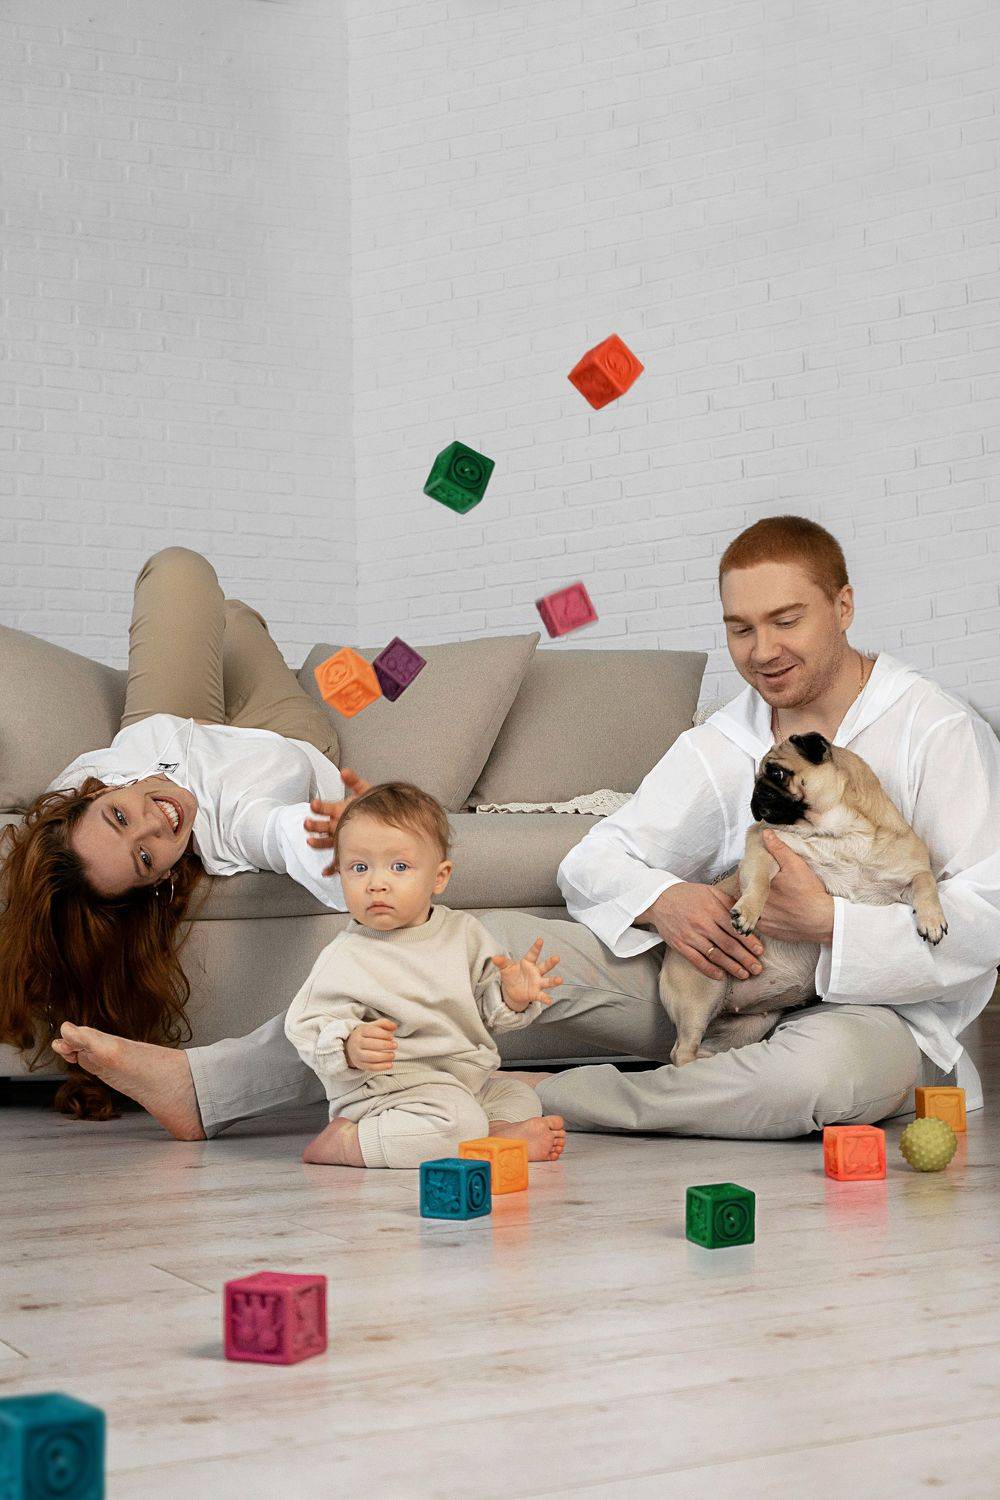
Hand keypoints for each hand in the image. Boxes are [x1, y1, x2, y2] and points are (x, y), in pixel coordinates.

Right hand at [303, 768, 371, 875]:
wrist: (385, 820)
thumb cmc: (371, 805)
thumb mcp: (364, 791)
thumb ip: (354, 781)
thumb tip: (344, 771)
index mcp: (339, 811)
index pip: (326, 808)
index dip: (319, 807)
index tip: (313, 805)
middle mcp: (337, 825)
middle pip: (322, 826)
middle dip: (314, 824)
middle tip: (307, 823)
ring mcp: (340, 838)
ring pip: (326, 842)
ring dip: (317, 842)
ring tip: (310, 842)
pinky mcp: (346, 850)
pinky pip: (337, 861)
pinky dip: (331, 867)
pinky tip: (326, 872)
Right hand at [345, 1018, 396, 1070]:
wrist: (351, 1047)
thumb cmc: (366, 1035)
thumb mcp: (373, 1026)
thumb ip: (384, 1024)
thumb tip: (394, 1026)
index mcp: (360, 1031)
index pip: (371, 1031)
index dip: (383, 1034)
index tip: (391, 1036)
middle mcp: (357, 1043)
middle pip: (370, 1044)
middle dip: (385, 1045)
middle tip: (395, 1045)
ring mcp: (357, 1055)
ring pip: (371, 1057)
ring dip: (384, 1056)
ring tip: (392, 1055)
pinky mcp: (360, 1065)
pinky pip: (371, 1067)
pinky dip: (382, 1067)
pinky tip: (390, 1064)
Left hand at [489, 938, 562, 1011]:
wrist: (512, 990)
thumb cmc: (511, 975)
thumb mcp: (505, 968)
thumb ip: (502, 962)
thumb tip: (494, 957)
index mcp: (528, 963)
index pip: (533, 954)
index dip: (536, 947)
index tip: (540, 940)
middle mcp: (535, 972)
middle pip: (545, 966)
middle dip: (551, 962)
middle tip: (557, 958)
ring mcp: (537, 983)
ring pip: (547, 981)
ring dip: (554, 981)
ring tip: (560, 979)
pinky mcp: (535, 993)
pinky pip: (542, 996)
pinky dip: (545, 998)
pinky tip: (549, 1001)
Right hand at [643, 882, 765, 981]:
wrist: (658, 899)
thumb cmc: (688, 895)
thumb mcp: (710, 891)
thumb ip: (729, 902)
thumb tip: (748, 914)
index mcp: (713, 909)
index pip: (735, 928)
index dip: (749, 941)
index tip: (760, 951)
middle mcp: (703, 924)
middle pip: (728, 945)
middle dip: (745, 958)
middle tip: (757, 969)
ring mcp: (690, 936)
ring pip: (715, 955)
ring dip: (731, 967)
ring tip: (744, 974)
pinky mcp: (680, 945)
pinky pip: (697, 961)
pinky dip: (710, 970)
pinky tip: (721, 976)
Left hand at [756, 830, 834, 943]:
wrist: (822, 919)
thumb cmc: (809, 891)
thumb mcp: (796, 865)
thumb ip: (779, 849)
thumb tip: (766, 834)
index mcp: (759, 886)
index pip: (743, 878)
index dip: (748, 875)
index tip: (755, 873)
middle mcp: (756, 904)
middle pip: (745, 894)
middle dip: (751, 888)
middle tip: (765, 886)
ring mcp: (760, 920)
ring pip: (750, 909)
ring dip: (754, 904)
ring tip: (771, 899)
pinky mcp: (767, 931)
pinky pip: (758, 922)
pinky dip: (763, 916)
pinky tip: (775, 911)